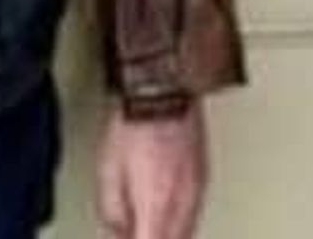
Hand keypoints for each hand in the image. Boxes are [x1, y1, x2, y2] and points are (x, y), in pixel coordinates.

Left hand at [96, 100, 206, 238]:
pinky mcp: (204, 175)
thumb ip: (112, 214)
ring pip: (187, 232)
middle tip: (134, 233)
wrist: (164, 88)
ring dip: (167, 234)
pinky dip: (179, 220)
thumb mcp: (108, 173)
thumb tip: (115, 233)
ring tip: (145, 225)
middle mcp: (183, 202)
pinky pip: (194, 212)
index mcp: (157, 206)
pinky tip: (163, 211)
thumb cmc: (135, 122)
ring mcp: (198, 189)